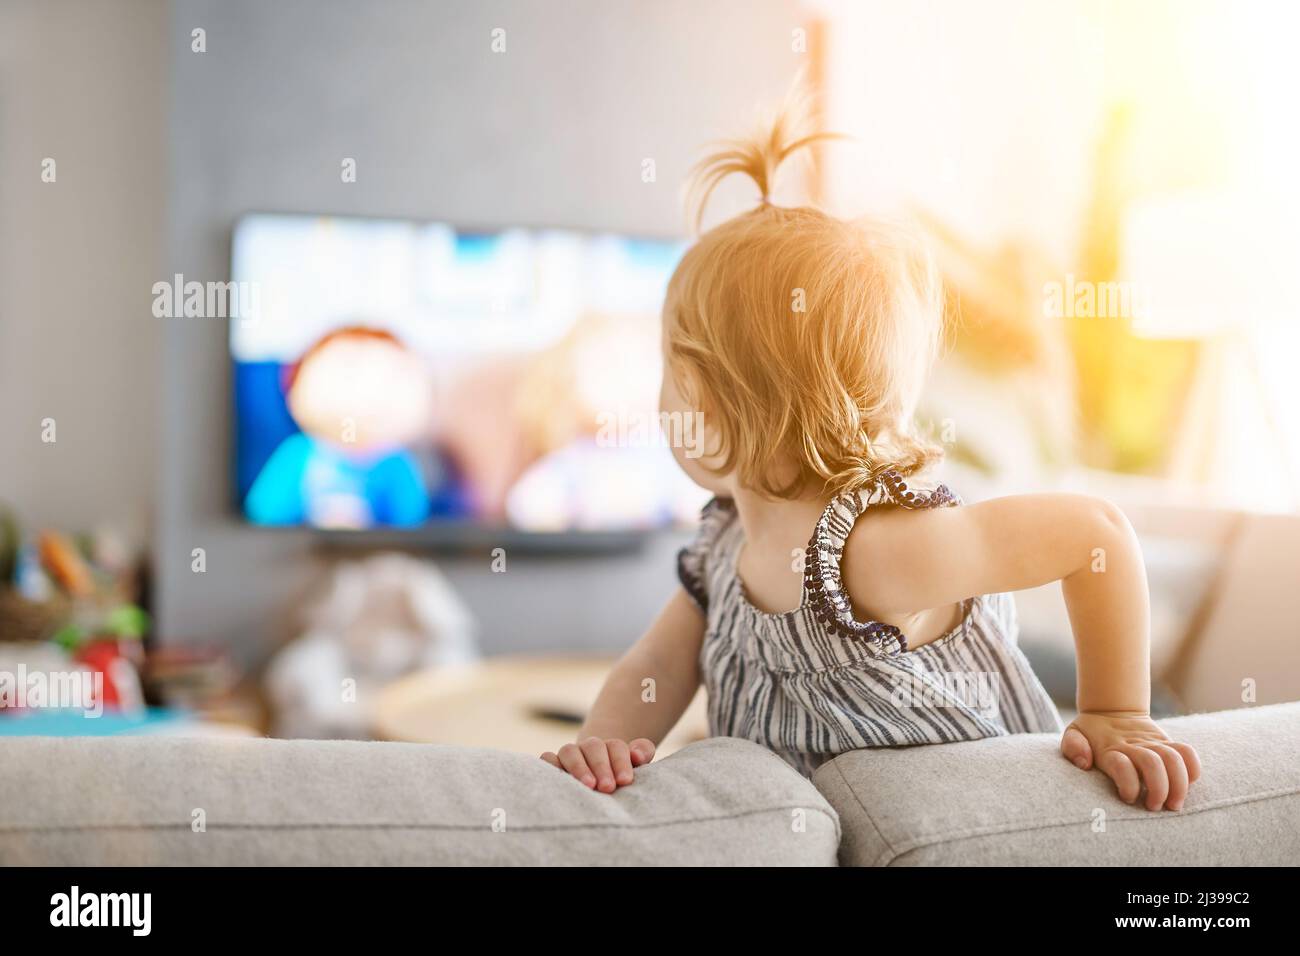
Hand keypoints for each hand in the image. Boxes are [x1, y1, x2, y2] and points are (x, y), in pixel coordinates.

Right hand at [540, 737, 655, 792]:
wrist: (598, 785)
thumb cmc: (619, 779)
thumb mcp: (636, 768)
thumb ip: (643, 753)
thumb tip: (637, 755)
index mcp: (611, 747)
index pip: (616, 747)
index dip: (620, 762)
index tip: (625, 781)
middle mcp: (589, 747)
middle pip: (593, 747)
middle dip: (601, 766)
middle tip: (608, 787)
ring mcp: (570, 754)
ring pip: (569, 751)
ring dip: (578, 767)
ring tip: (588, 786)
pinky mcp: (552, 764)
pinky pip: (547, 759)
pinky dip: (550, 765)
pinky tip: (560, 781)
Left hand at [1061, 712, 1201, 810]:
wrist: (1112, 710)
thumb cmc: (1091, 732)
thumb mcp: (1073, 734)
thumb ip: (1073, 747)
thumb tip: (1085, 762)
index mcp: (1109, 748)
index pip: (1121, 765)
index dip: (1128, 785)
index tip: (1128, 798)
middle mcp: (1133, 745)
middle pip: (1152, 764)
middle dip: (1158, 789)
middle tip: (1154, 807)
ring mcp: (1153, 743)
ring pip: (1174, 760)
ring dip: (1178, 785)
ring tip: (1174, 804)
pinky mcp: (1167, 742)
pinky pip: (1188, 752)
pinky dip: (1193, 769)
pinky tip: (1188, 784)